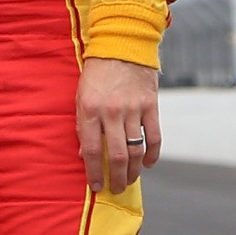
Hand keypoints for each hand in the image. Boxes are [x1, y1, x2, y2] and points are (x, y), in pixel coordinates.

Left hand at [78, 56, 161, 192]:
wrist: (121, 45)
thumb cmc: (96, 74)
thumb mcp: (81, 97)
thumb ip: (82, 126)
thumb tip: (84, 155)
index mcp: (90, 110)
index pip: (92, 150)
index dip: (94, 172)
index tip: (96, 187)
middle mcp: (112, 111)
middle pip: (117, 155)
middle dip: (117, 177)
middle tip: (117, 189)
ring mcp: (133, 108)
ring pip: (136, 149)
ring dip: (134, 170)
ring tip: (131, 180)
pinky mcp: (151, 104)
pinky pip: (154, 136)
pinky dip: (153, 154)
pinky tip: (149, 164)